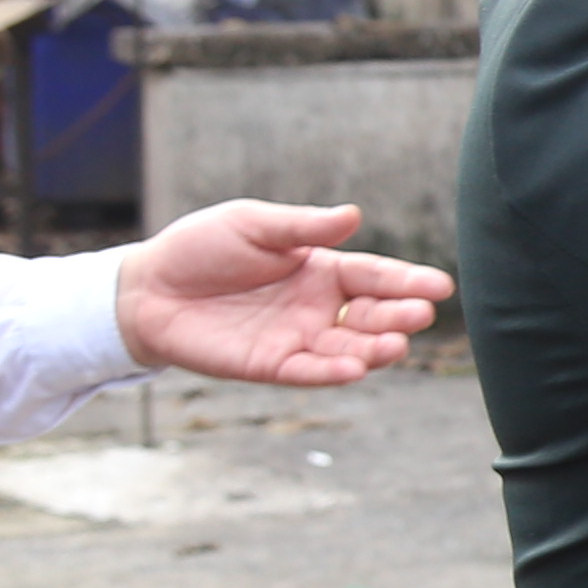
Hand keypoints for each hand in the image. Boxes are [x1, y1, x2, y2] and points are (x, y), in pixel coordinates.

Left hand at [115, 200, 454, 387]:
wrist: (147, 289)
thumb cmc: (200, 248)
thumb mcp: (253, 223)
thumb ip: (302, 228)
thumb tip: (352, 216)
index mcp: (320, 268)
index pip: (374, 276)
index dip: (407, 281)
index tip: (440, 286)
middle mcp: (316, 306)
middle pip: (371, 315)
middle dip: (398, 316)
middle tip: (419, 315)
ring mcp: (296, 337)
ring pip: (349, 347)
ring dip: (375, 349)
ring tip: (393, 345)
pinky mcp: (270, 365)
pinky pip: (309, 371)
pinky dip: (333, 371)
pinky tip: (354, 366)